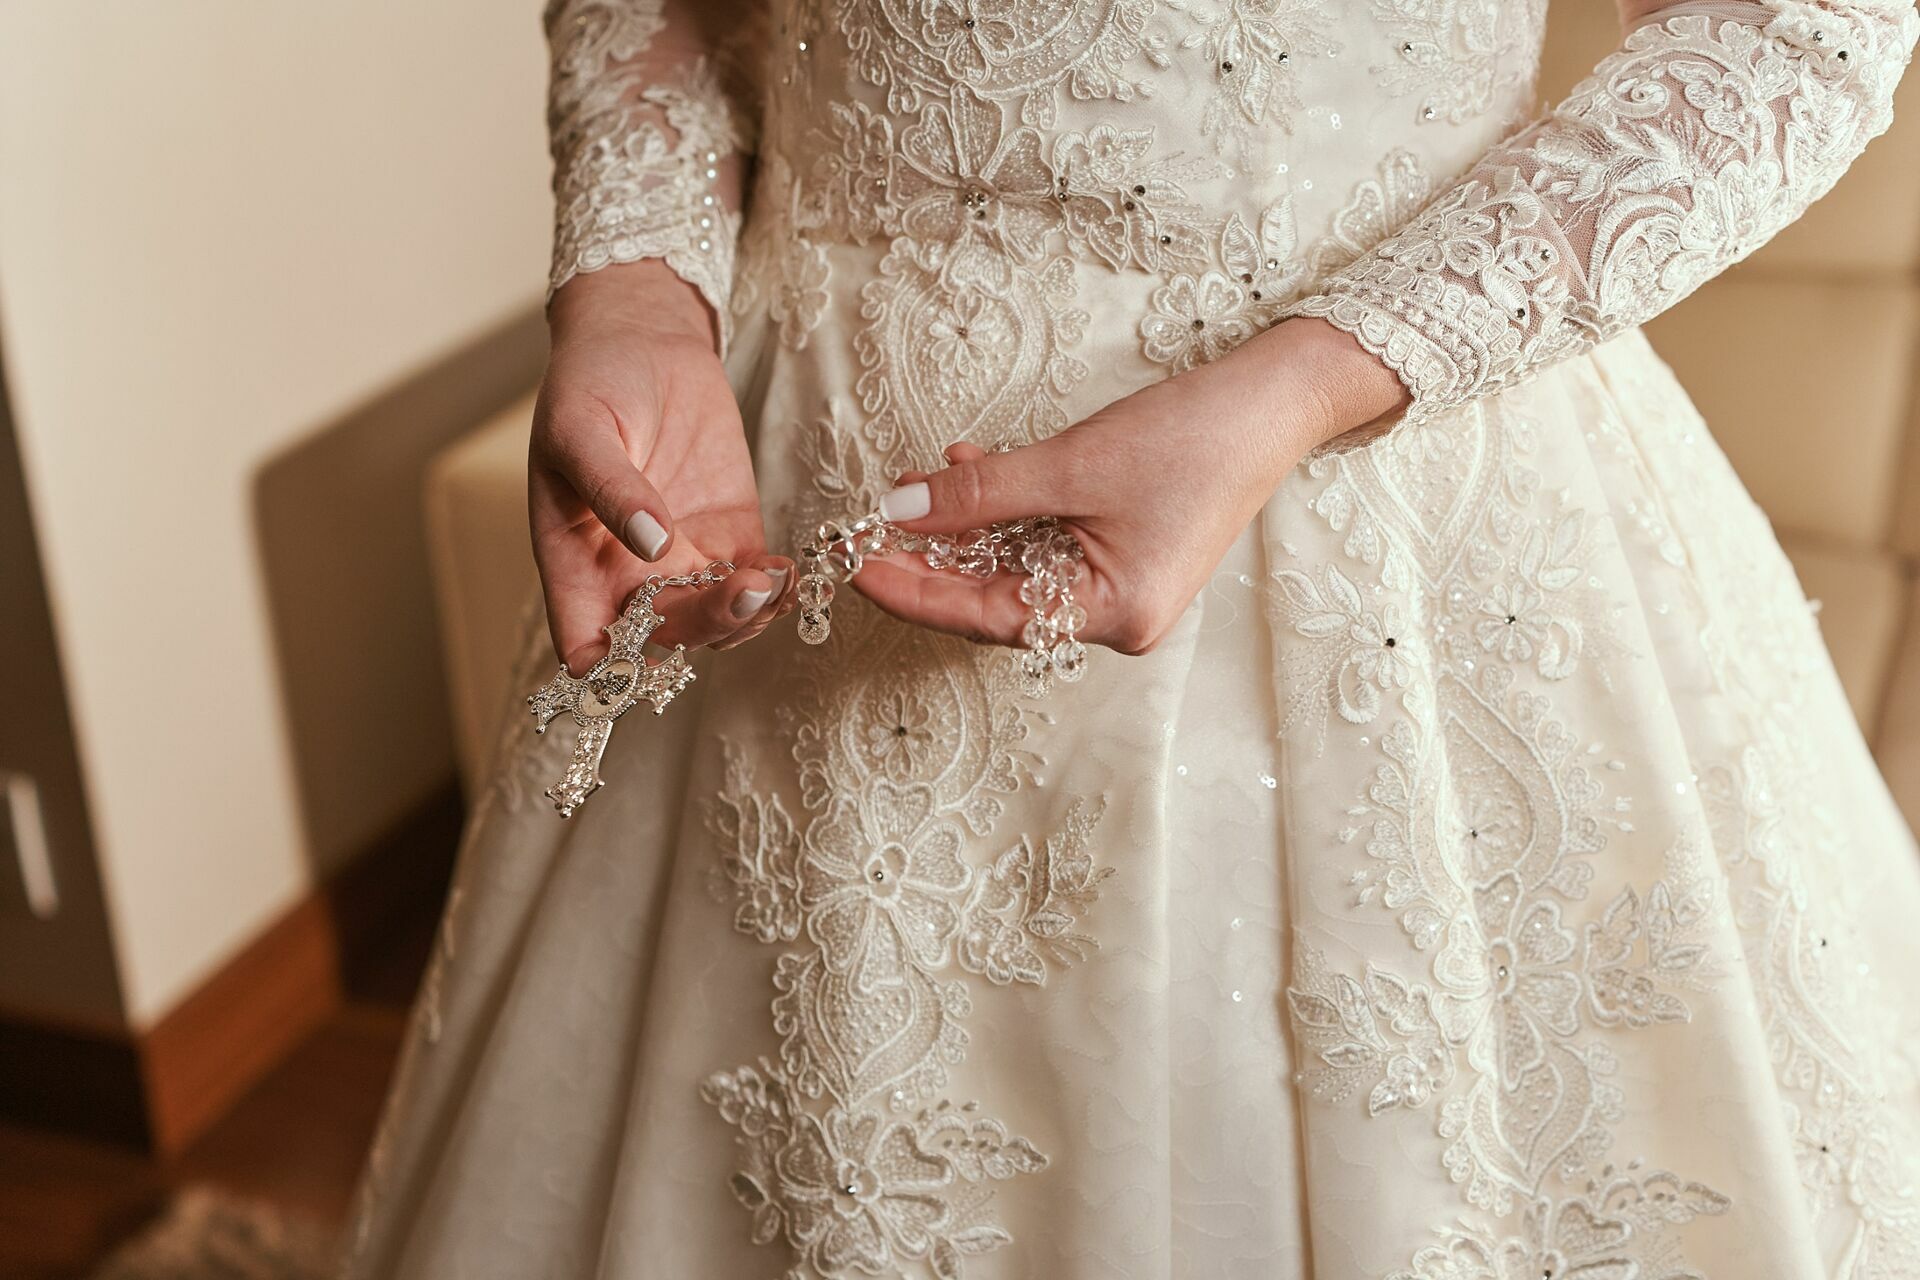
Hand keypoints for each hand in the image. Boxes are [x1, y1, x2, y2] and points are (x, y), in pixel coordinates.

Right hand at [531, 261, 794, 673]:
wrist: (643, 340)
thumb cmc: (590, 381)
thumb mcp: (581, 425)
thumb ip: (610, 486)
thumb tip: (648, 541)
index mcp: (576, 561)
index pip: (585, 646)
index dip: (611, 670)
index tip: (651, 647)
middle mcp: (628, 574)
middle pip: (666, 640)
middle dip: (708, 627)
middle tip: (745, 590)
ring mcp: (684, 560)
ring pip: (719, 623)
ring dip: (749, 616)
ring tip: (773, 579)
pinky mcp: (731, 537)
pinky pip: (757, 586)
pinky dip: (778, 590)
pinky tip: (792, 570)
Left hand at [850, 319, 1407, 653]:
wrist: (1273, 400)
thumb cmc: (1194, 437)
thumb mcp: (1071, 464)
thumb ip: (979, 496)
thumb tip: (898, 508)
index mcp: (1114, 616)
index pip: (986, 617)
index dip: (914, 591)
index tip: (855, 564)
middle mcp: (1116, 616)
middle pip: (995, 599)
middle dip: (931, 558)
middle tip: (865, 528)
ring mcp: (1118, 587)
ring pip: (1014, 567)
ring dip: (964, 527)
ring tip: (915, 485)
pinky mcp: (1119, 553)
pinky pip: (1042, 543)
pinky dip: (1003, 511)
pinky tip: (969, 469)